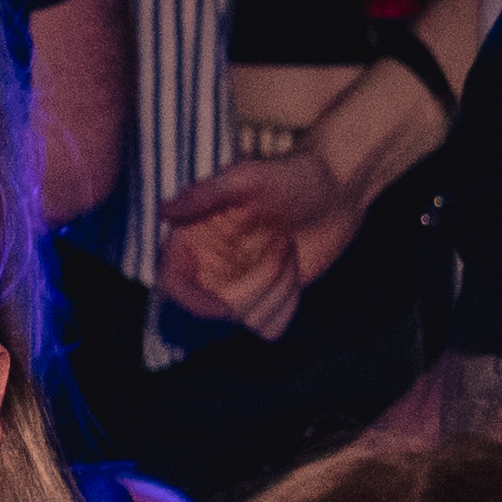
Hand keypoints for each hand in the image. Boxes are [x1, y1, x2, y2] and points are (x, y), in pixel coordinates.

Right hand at [158, 150, 362, 338]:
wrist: (337, 191)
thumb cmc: (294, 175)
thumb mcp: (248, 177)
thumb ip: (205, 194)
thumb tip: (164, 210)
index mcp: (194, 236)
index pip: (172, 285)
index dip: (195, 302)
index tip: (226, 304)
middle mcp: (209, 266)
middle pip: (215, 310)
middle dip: (256, 286)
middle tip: (282, 245)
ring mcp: (237, 287)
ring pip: (247, 321)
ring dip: (278, 291)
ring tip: (289, 252)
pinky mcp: (264, 301)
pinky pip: (269, 326)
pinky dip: (288, 304)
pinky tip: (295, 272)